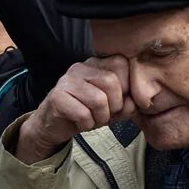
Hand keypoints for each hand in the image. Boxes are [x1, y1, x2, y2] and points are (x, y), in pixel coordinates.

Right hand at [15, 58, 134, 163]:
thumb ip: (128, 102)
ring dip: (100, 117)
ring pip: (98, 99)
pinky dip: (86, 124)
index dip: (127, 87)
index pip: (121, 64)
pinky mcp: (56, 97)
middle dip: (114, 105)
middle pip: (111, 82)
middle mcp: (80, 67)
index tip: (120, 101)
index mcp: (96, 64)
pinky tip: (80, 122)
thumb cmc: (86, 111)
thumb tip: (134, 102)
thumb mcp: (113, 107)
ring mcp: (66, 80)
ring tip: (93, 118)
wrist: (53, 124)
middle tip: (106, 114)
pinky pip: (83, 114)